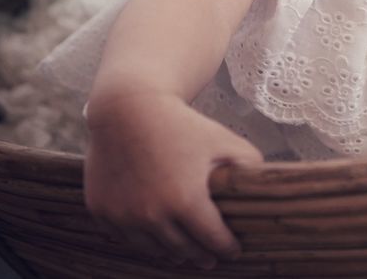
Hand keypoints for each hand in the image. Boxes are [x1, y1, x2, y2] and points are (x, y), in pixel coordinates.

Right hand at [84, 90, 262, 268]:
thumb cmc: (180, 123)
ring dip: (172, 252)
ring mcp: (124, 215)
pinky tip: (154, 236)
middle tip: (210, 259)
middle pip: (184, 250)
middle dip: (201, 255)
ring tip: (184, 253)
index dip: (227, 247)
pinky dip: (141, 239)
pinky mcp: (102, 210)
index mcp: (186, 201)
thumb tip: (264, 187)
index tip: (234, 251)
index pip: (213, 240)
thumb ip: (249, 164)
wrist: (128, 108)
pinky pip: (126, 237)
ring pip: (154, 249)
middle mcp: (152, 215)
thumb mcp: (223, 139)